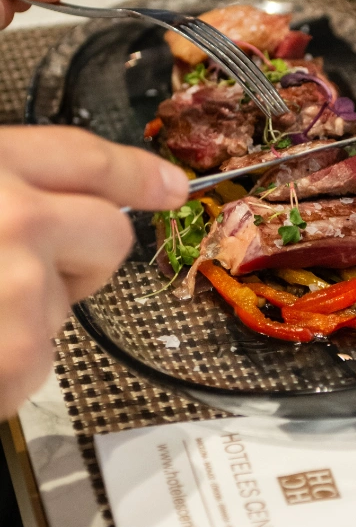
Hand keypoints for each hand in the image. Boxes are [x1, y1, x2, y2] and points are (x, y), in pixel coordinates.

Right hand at [0, 126, 189, 418]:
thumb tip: (44, 203)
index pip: (82, 156)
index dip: (134, 171)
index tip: (168, 185)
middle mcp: (9, 213)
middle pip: (108, 234)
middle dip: (80, 258)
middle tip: (20, 274)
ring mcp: (17, 283)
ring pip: (65, 306)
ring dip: (21, 320)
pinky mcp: (14, 352)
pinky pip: (36, 360)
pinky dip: (1, 370)